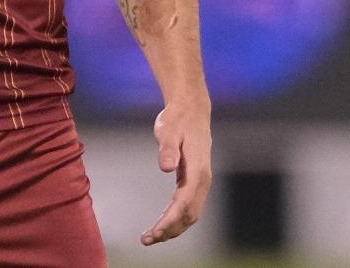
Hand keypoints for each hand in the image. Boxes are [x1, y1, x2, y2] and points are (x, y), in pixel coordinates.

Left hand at [141, 100, 212, 245]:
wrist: (191, 110)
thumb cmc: (177, 119)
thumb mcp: (168, 129)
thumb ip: (167, 148)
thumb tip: (166, 167)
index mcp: (198, 170)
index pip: (184, 202)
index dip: (170, 220)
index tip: (155, 232)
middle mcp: (203, 179)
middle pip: (189, 214)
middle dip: (170, 230)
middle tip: (147, 240)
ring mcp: (201, 182)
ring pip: (190, 214)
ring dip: (173, 228)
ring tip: (150, 237)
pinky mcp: (195, 181)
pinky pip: (188, 207)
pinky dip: (175, 219)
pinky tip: (161, 225)